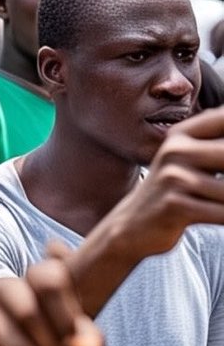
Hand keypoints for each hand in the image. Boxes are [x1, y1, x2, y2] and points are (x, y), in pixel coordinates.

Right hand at [101, 107, 223, 260]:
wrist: (131, 227)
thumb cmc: (170, 194)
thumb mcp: (187, 160)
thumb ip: (212, 145)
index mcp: (182, 135)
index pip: (222, 119)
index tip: (217, 166)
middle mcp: (175, 150)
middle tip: (218, 182)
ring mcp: (173, 177)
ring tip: (216, 203)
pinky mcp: (174, 205)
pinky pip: (221, 213)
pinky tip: (218, 216)